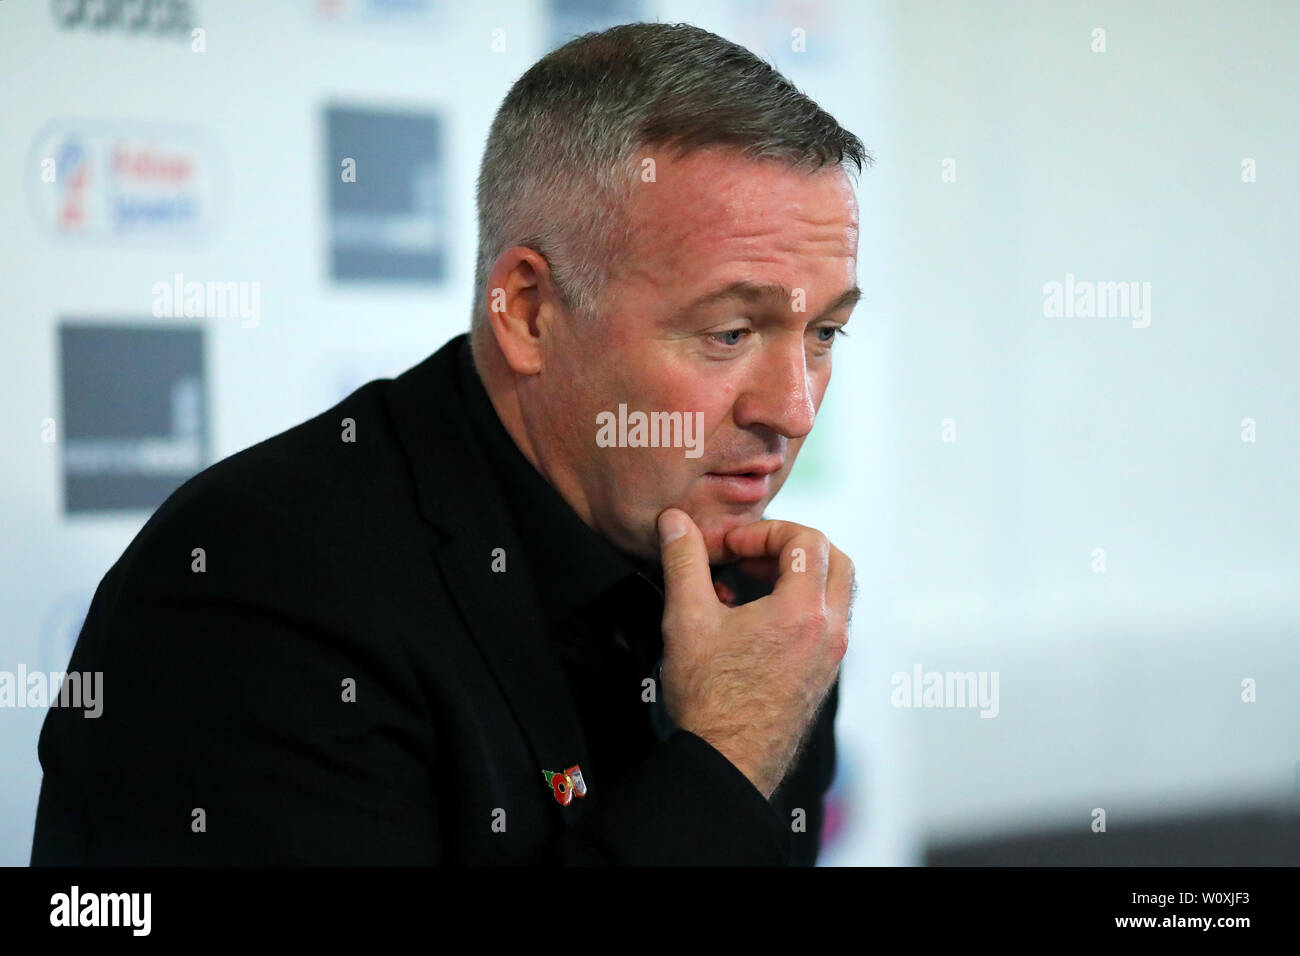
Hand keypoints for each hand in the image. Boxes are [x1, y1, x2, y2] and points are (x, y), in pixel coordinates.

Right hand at [656, 508, 852, 798]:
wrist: (726, 762)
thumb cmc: (711, 700)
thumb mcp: (687, 619)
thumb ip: (683, 561)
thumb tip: (676, 523)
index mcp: (804, 612)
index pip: (806, 540)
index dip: (764, 532)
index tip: (730, 547)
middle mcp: (829, 631)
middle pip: (835, 559)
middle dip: (790, 547)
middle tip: (749, 556)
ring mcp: (831, 656)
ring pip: (835, 591)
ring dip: (797, 575)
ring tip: (748, 585)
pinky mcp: (823, 674)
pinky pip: (826, 621)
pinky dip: (799, 605)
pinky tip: (754, 620)